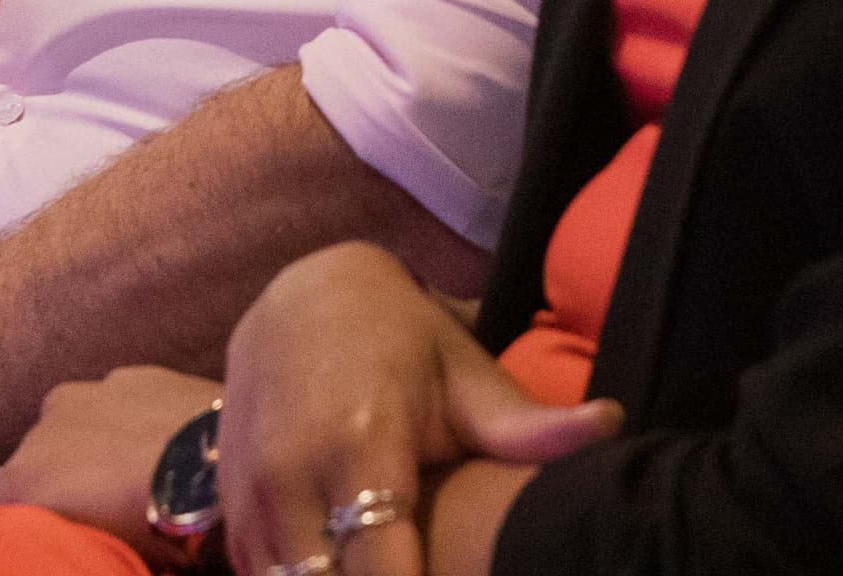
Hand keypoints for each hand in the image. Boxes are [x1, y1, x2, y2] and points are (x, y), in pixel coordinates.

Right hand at [0, 366, 218, 546]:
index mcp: (24, 480)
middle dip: (50, 490)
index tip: (35, 539)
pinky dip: (121, 423)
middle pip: (30, 468)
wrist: (225, 462)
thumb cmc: (161, 530)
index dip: (13, 529)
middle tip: (91, 518)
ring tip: (125, 479)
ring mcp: (87, 392)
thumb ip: (69, 540)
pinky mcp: (130, 374)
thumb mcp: (102, 553)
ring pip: (69, 430)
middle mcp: (42, 428)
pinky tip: (153, 444)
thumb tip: (70, 545)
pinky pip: (112, 405)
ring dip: (84, 451)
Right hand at [218, 244, 616, 575]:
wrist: (299, 294)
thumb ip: (527, 424)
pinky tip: (343, 566)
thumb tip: (612, 425)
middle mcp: (294, 476)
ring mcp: (252, 496)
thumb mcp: (464, 372)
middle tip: (433, 570)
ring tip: (401, 563)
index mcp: (362, 445)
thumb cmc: (398, 339)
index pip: (382, 572)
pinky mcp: (230, 509)